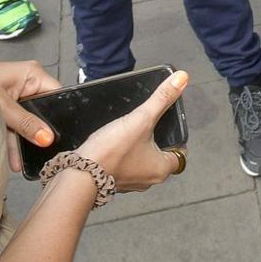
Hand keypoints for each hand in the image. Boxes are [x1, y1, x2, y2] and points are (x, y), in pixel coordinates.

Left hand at [0, 60, 62, 172]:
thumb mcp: (2, 107)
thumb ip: (25, 123)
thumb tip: (48, 139)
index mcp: (32, 75)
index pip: (57, 95)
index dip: (59, 116)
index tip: (60, 139)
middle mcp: (26, 84)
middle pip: (42, 111)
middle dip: (40, 134)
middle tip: (45, 155)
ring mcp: (15, 97)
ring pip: (27, 122)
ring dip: (24, 142)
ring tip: (25, 165)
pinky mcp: (3, 109)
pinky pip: (14, 126)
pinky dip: (12, 141)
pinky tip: (13, 162)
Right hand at [77, 68, 189, 191]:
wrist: (78, 173)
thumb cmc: (113, 150)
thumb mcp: (141, 118)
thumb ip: (162, 99)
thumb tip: (182, 78)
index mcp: (161, 170)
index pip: (179, 153)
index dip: (177, 138)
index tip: (168, 124)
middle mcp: (148, 180)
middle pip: (160, 156)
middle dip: (156, 140)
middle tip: (148, 123)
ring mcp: (129, 183)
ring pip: (141, 160)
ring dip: (138, 147)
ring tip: (130, 129)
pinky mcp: (111, 180)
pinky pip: (123, 164)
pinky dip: (122, 153)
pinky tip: (114, 141)